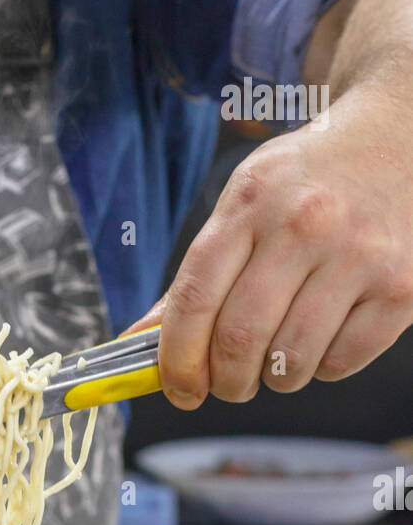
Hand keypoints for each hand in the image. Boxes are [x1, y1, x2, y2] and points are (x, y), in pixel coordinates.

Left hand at [126, 83, 412, 407]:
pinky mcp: (400, 285)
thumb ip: (198, 275)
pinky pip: (341, 362)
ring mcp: (358, 254)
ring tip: (279, 359)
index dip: (177, 359)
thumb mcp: (246, 203)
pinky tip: (325, 337)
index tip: (178, 389)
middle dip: (225, 381)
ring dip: (274, 378)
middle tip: (230, 385)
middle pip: (239, 338)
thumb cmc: (308, 182)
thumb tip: (137, 346)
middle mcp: (305, 223)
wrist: (400, 135)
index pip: (194, 297)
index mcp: (252, 199)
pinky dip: (323, 368)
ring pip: (290, 361)